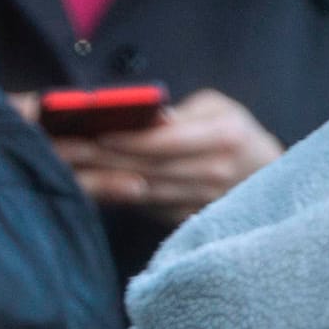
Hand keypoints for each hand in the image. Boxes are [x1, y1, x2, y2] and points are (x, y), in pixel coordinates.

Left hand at [50, 89, 282, 223]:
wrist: (267, 179)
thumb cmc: (236, 133)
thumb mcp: (218, 108)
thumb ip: (181, 112)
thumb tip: (146, 116)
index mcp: (222, 138)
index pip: (164, 141)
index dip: (127, 137)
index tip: (92, 130)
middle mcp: (212, 173)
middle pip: (145, 168)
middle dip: (99, 158)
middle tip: (60, 147)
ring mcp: (200, 202)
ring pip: (140, 192)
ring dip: (99, 180)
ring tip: (64, 165)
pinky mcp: (187, 221)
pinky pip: (144, 208)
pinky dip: (114, 197)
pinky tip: (85, 186)